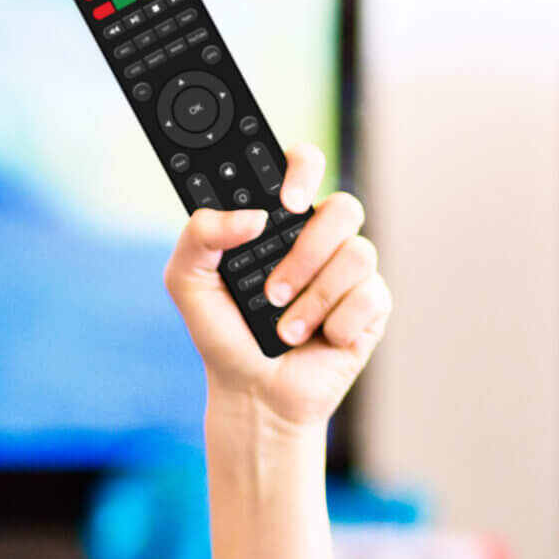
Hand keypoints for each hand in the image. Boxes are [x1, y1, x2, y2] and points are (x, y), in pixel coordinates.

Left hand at [161, 142, 391, 431]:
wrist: (250, 392)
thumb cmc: (222, 330)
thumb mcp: (186, 279)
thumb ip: (199, 234)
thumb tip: (253, 218)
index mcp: (278, 221)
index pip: (303, 166)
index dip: (303, 168)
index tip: (287, 200)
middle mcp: (319, 238)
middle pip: (344, 208)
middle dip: (307, 252)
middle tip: (272, 290)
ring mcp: (348, 271)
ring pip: (359, 253)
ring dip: (314, 297)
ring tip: (283, 327)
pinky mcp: (371, 306)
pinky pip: (371, 296)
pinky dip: (335, 324)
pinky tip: (316, 339)